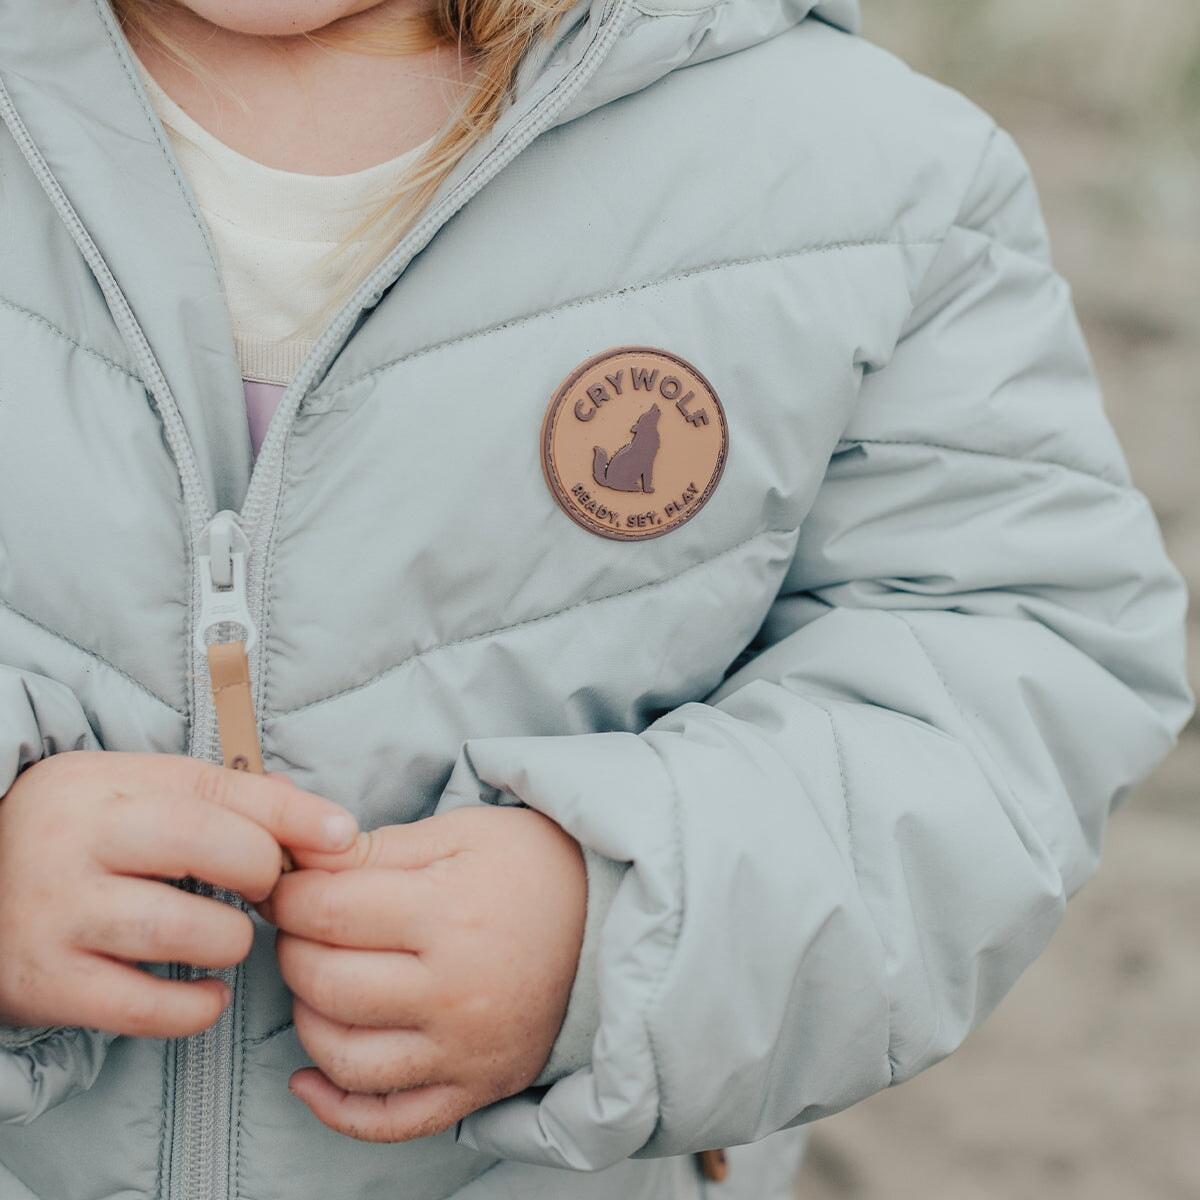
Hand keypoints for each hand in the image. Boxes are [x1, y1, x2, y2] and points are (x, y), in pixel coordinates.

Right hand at [0, 750, 357, 1037]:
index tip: (343, 838)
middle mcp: (78, 839)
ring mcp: (60, 913)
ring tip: (228, 940)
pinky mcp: (49, 983)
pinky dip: (196, 1008)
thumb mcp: (135, 792)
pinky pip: (147, 1008)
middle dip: (262, 872)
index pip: (220, 787)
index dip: (293, 814)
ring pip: (184, 930)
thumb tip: (322, 823)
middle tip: (266, 891)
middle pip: (207, 845)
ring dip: (232, 942)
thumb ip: (223, 798)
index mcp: (108, 782)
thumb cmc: (81, 837)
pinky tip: (207, 994)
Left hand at [259, 804, 586, 1141]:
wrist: (610, 919)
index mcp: (449, 913)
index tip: (286, 886)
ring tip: (317, 981)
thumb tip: (297, 857)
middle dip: (293, 949)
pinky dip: (336, 1109)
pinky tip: (308, 1077)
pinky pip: (390, 1121)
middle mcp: (455, 991)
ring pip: (345, 1057)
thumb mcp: (461, 831)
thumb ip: (376, 847)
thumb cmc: (532, 865)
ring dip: (308, 1018)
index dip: (288, 896)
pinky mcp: (477, 1087)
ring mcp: (466, 1050)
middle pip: (327, 984)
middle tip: (303, 925)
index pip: (327, 913)